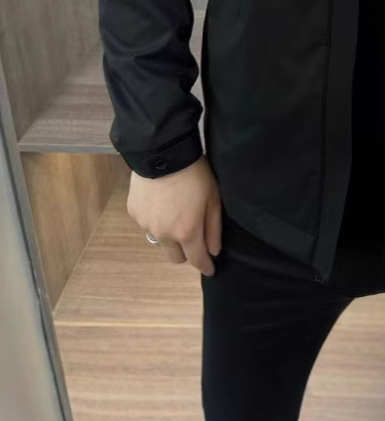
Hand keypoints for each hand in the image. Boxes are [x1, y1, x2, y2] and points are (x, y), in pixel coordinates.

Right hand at [127, 154, 221, 275]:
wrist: (162, 151)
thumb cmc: (194, 173)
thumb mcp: (213, 198)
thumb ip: (214, 228)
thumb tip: (214, 251)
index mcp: (186, 232)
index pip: (196, 260)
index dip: (205, 266)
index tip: (210, 269)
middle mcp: (164, 234)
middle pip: (176, 257)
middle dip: (186, 252)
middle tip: (193, 234)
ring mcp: (146, 225)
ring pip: (160, 240)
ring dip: (169, 234)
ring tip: (175, 209)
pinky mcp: (134, 213)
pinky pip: (147, 224)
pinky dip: (156, 218)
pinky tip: (161, 200)